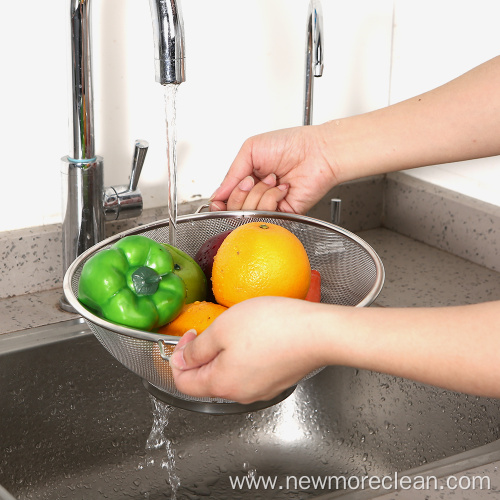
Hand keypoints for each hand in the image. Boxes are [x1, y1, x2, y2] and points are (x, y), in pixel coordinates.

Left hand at [169, 297, 325, 403]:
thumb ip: (197, 349)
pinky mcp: (278, 380)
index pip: (183, 383)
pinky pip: (251, 371)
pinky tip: (257, 336)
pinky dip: (245, 356)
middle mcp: (241, 394)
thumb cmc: (273, 328)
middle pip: (207, 380)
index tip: (189, 336)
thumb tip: (180, 361)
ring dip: (225, 354)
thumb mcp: (222, 329)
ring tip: (237, 329)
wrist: (318, 333)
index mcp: (222, 384)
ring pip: (231, 374)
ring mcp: (261, 389)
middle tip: (213, 329)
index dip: (177, 358)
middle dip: (203, 354)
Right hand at [209, 125, 337, 214]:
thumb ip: (231, 173)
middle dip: (240, 192)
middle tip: (253, 179)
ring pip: (248, 214)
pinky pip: (266, 216)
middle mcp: (257, 195)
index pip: (225, 199)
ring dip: (259, 193)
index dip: (220, 201)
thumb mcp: (251, 149)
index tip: (220, 198)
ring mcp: (270, 206)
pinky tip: (282, 188)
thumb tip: (217, 195)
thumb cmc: (291, 144)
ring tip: (273, 179)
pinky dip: (272, 199)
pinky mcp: (284, 215)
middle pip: (233, 209)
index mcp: (247, 179)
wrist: (318, 151)